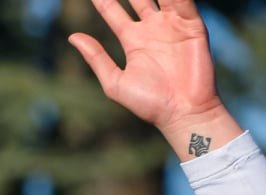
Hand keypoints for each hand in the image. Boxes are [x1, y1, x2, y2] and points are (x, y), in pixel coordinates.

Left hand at [67, 0, 223, 133]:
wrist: (183, 113)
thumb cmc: (149, 103)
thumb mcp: (115, 82)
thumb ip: (96, 58)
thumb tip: (73, 37)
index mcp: (132, 40)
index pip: (113, 10)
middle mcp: (152, 28)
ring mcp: (172, 25)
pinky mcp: (192, 26)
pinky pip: (182, 2)